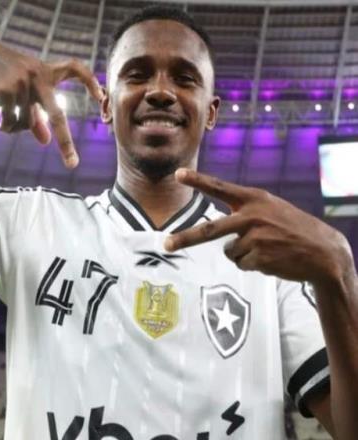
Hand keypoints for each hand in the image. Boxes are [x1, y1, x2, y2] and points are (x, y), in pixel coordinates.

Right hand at [0, 37, 103, 167]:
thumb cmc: (2, 74)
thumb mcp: (23, 92)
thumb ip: (36, 116)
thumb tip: (46, 142)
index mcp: (46, 72)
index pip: (74, 68)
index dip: (90, 81)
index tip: (101, 96)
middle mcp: (38, 75)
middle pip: (56, 114)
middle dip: (64, 142)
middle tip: (73, 164)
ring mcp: (22, 82)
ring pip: (26, 123)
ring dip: (16, 128)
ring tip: (6, 122)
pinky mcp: (5, 90)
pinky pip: (11, 122)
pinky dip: (6, 127)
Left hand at [164, 168, 354, 285]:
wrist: (323, 251)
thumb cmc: (293, 227)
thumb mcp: (271, 208)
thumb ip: (244, 211)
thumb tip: (216, 230)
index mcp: (254, 199)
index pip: (220, 188)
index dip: (198, 181)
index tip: (177, 174)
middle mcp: (252, 216)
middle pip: (209, 230)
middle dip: (185, 238)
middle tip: (166, 244)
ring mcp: (256, 237)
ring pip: (228, 252)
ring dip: (241, 254)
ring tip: (266, 249)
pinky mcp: (260, 258)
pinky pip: (242, 264)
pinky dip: (252, 264)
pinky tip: (271, 259)